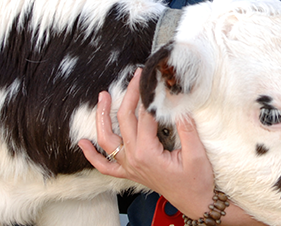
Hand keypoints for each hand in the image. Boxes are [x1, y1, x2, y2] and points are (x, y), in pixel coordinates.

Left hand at [78, 68, 216, 217]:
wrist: (197, 203)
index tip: (154, 77)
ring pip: (107, 139)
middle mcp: (133, 159)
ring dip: (102, 117)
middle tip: (136, 76)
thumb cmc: (197, 181)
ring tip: (103, 97)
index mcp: (148, 153)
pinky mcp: (130, 173)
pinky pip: (104, 166)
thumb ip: (185, 127)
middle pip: (125, 120)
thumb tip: (177, 103)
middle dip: (130, 95)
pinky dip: (91, 155)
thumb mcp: (196, 153)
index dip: (150, 95)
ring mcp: (129, 167)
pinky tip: (83, 143)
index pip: (145, 116)